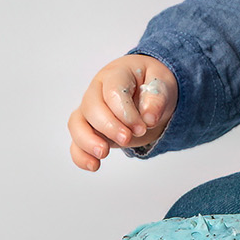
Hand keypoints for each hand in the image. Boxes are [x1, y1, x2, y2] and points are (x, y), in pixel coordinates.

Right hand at [68, 55, 177, 171]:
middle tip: (127, 138)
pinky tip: (93, 165)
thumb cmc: (151, 83)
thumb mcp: (163, 83)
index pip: (113, 92)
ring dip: (87, 141)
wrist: (147, 91)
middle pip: (91, 108)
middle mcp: (96, 91)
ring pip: (76, 124)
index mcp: (115, 74)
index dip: (126, 112)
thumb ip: (157, 97)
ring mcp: (89, 110)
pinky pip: (76, 142)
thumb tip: (149, 118)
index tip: (142, 127)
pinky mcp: (88, 129)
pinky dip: (80, 155)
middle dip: (109, 127)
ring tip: (103, 154)